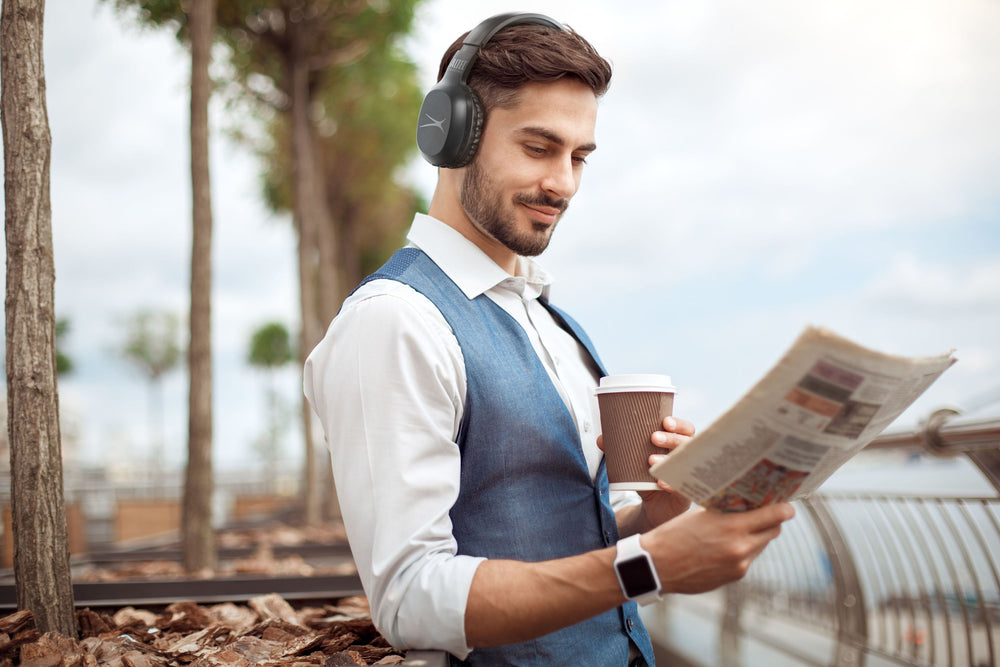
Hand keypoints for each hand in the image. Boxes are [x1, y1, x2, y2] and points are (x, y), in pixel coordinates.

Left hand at [598, 416, 695, 530]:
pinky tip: (660, 482)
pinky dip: (671, 484)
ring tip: (651, 459)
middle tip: (653, 437)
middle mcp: (685, 459)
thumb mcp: (635, 463)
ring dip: (668, 459)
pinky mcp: (685, 495)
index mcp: (676, 446)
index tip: (665, 421)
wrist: (653, 508)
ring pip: (684, 464)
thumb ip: (619, 451)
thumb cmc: (648, 479)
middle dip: (670, 438)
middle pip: (686, 443)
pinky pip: (682, 488)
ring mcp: (687, 476)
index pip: (685, 430)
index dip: (679, 424)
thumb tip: (601, 439)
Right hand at [644, 502, 794, 593]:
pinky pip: (748, 559)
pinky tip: (728, 544)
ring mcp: (739, 565)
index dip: (784, 509)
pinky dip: (744, 549)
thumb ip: (726, 511)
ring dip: (757, 536)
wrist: (656, 565)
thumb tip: (744, 503)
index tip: (788, 505)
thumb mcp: (701, 515)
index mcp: (732, 527)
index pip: (774, 516)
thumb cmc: (673, 534)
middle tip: (767, 512)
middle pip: (773, 531)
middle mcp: (741, 548)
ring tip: (743, 527)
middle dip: (772, 521)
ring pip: (760, 545)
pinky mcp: (734, 577)